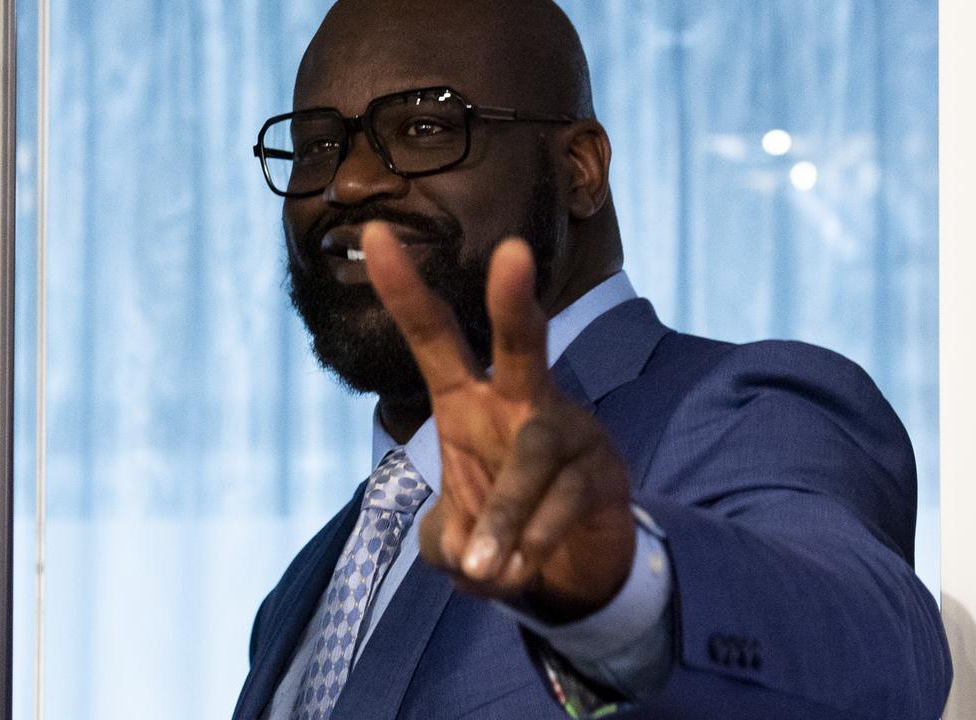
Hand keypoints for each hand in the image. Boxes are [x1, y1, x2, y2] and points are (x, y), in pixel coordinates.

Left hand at [361, 222, 635, 621]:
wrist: (569, 563)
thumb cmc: (497, 524)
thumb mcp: (454, 539)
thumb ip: (449, 541)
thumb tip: (472, 556)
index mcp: (468, 398)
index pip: (433, 335)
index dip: (403, 288)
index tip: (371, 234)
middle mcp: (521, 399)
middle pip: (521, 342)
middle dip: (514, 301)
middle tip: (513, 253)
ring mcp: (569, 429)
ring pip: (534, 456)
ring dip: (505, 516)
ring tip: (483, 569)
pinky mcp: (604, 471)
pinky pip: (565, 501)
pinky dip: (533, 542)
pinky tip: (518, 572)